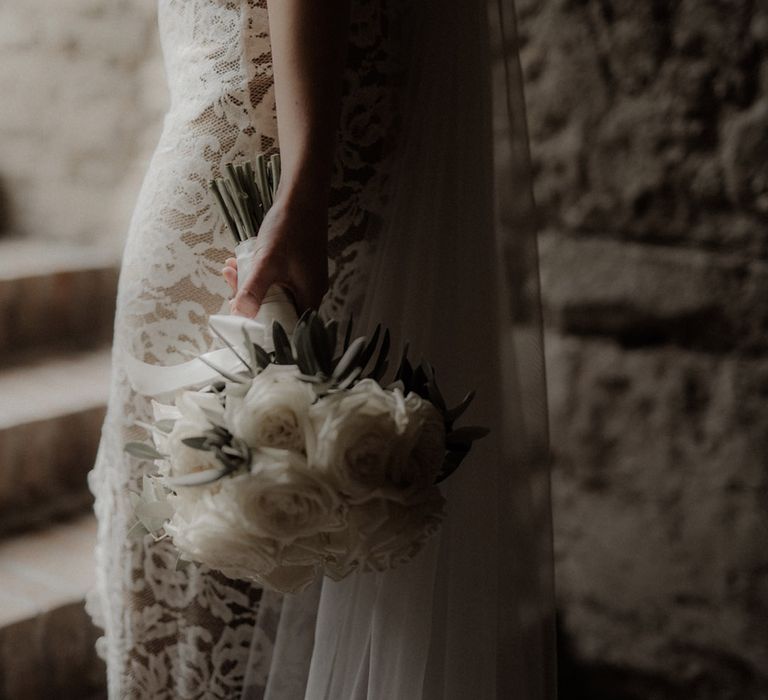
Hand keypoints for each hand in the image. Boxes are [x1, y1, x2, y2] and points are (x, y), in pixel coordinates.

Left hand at [222, 200, 328, 317]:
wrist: (301, 196)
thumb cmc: (289, 229)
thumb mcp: (267, 262)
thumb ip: (253, 290)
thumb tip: (240, 315)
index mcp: (310, 296)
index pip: (289, 325)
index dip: (265, 326)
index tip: (243, 321)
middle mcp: (311, 290)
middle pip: (279, 309)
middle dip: (251, 301)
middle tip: (230, 292)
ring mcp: (305, 276)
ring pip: (275, 291)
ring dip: (250, 284)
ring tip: (229, 271)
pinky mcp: (298, 264)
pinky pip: (276, 277)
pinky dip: (258, 273)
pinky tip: (239, 262)